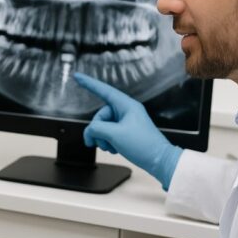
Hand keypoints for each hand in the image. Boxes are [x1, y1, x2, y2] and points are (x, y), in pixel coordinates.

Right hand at [74, 72, 182, 188]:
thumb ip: (96, 129)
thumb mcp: (114, 135)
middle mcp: (126, 111)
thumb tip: (89, 131)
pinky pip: (110, 133)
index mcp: (126, 105)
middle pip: (101, 115)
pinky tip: (114, 149)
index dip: (89, 83)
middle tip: (95, 142)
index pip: (104, 90)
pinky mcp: (127, 132)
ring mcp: (127, 122)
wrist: (159, 161)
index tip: (77, 77)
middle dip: (96, 130)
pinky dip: (108, 142)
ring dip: (102, 138)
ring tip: (110, 147)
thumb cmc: (143, 145)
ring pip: (104, 126)